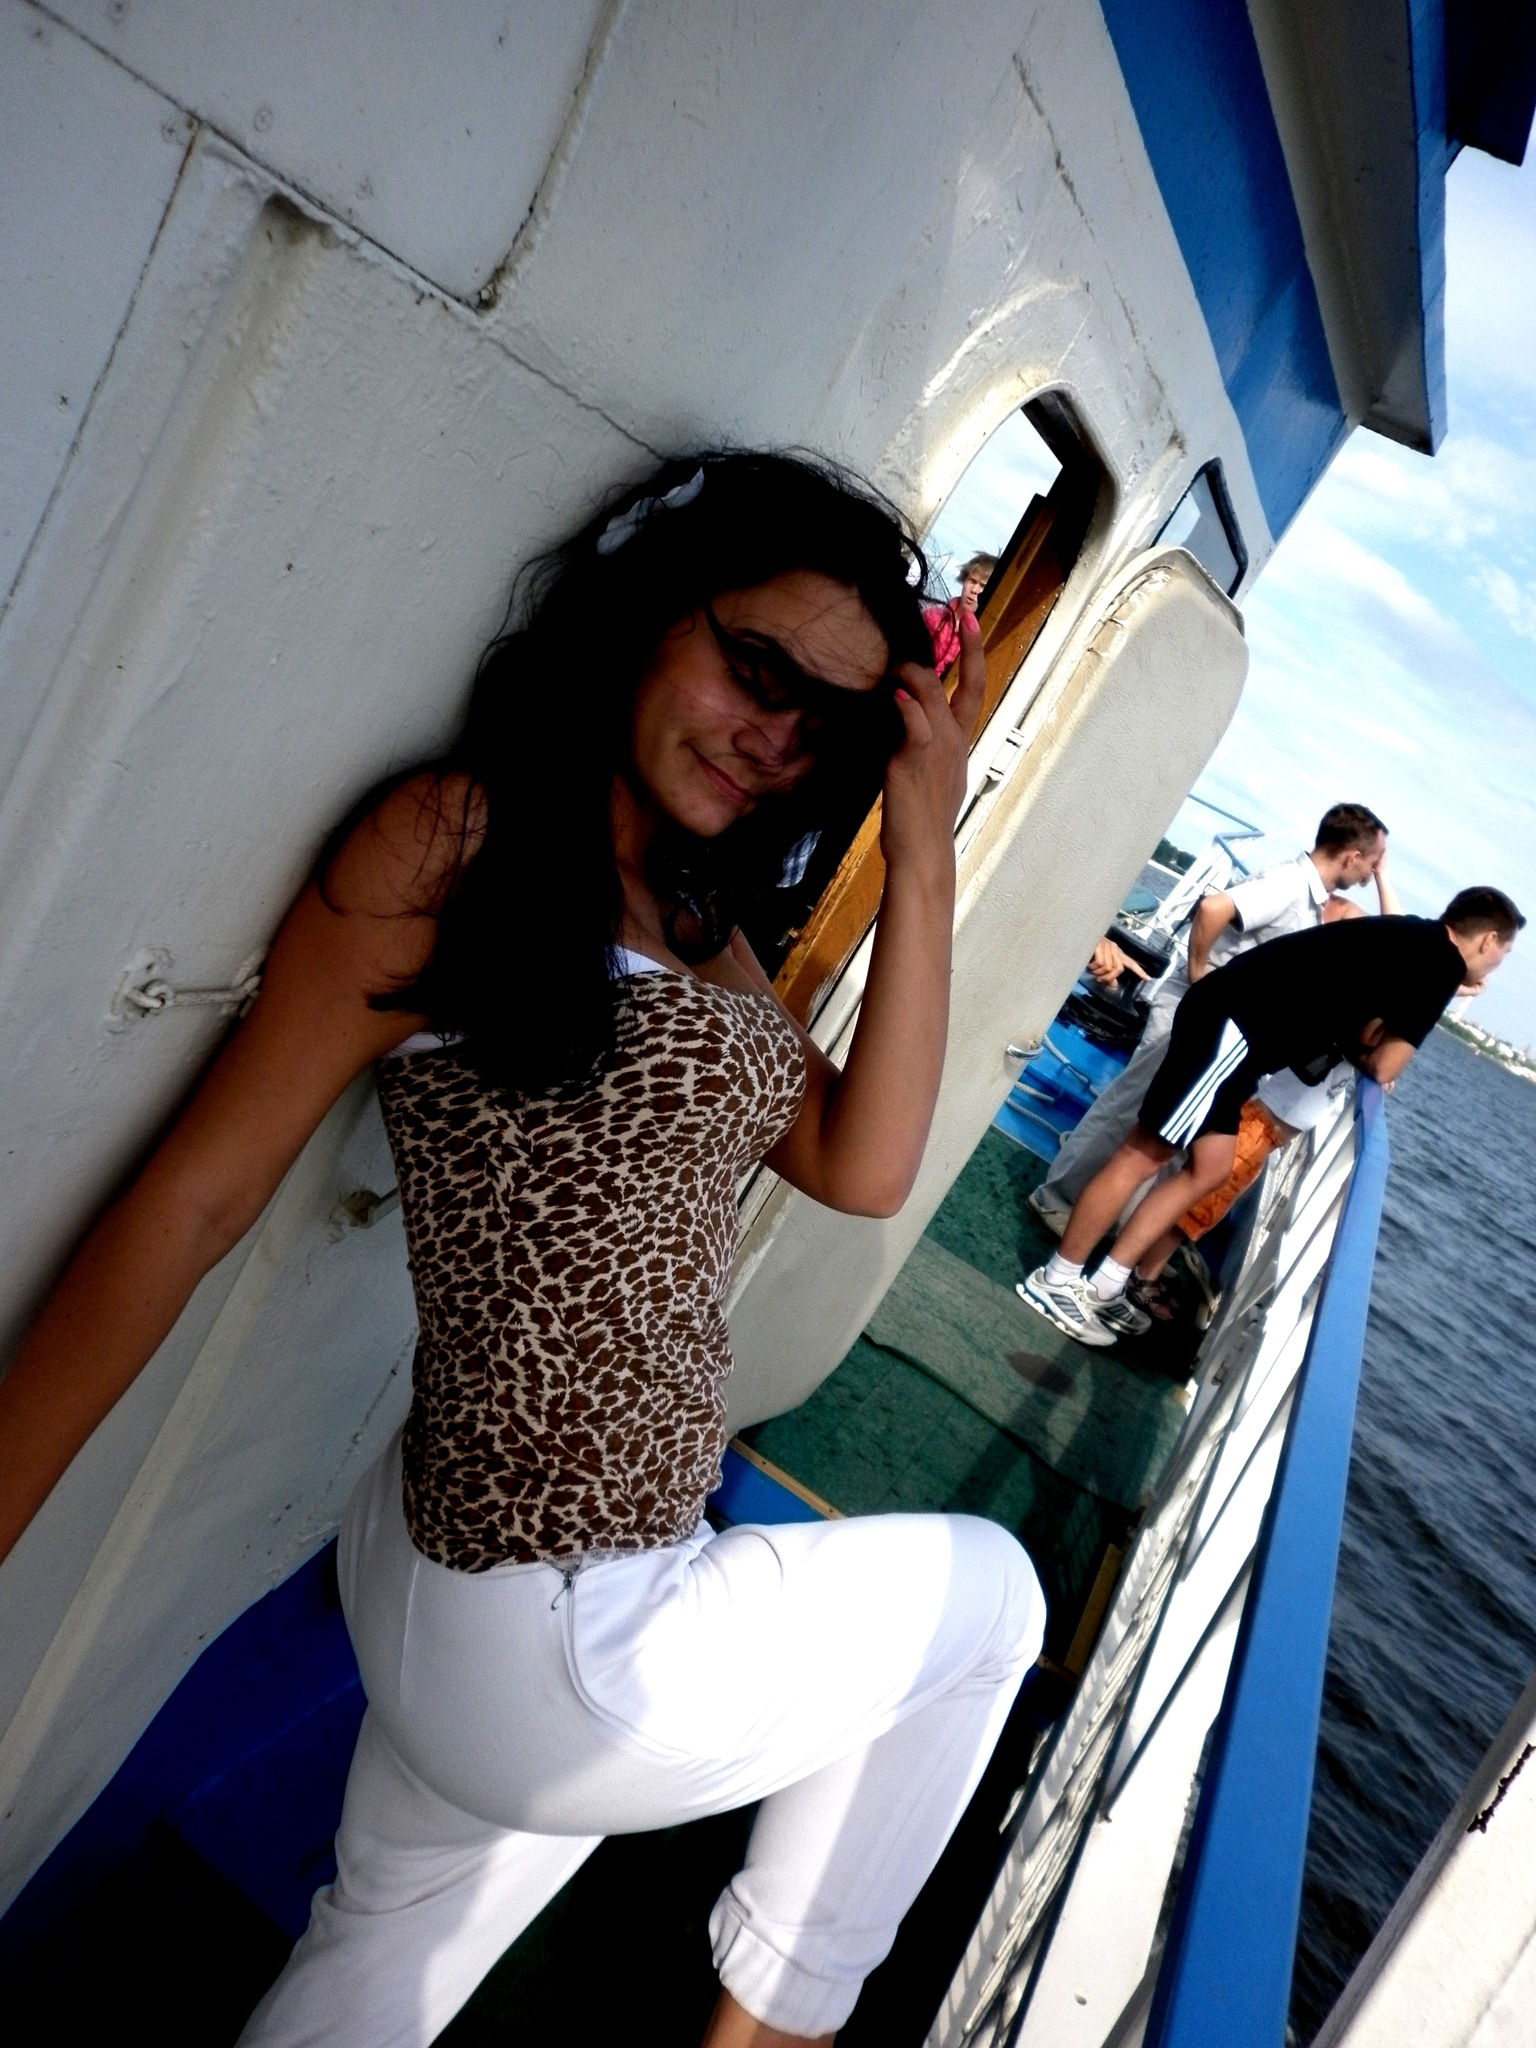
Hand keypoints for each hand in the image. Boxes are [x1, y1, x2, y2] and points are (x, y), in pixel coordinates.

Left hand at [879, 610, 986, 876]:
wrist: (921, 850)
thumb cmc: (921, 817)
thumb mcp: (929, 773)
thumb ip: (921, 742)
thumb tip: (902, 716)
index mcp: (960, 742)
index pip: (974, 688)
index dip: (974, 652)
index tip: (970, 619)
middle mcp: (954, 740)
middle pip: (963, 683)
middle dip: (961, 644)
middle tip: (944, 615)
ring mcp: (937, 748)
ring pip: (931, 694)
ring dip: (910, 673)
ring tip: (893, 670)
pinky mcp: (913, 758)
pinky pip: (914, 722)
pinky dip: (905, 704)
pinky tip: (893, 694)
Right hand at [1088, 938, 1148, 986]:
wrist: (1080, 937)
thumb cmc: (1089, 951)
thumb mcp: (1100, 964)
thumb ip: (1108, 974)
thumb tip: (1114, 985)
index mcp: (1117, 953)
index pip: (1130, 963)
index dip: (1139, 971)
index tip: (1147, 978)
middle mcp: (1114, 948)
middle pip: (1119, 969)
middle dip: (1109, 977)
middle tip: (1100, 980)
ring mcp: (1107, 946)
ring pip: (1108, 967)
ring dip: (1098, 973)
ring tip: (1091, 970)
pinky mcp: (1099, 945)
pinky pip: (1100, 963)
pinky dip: (1093, 968)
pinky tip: (1089, 965)